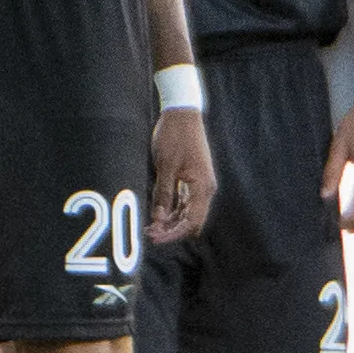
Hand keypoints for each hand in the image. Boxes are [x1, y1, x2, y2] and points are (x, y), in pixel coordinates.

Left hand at [149, 105, 215, 241]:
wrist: (182, 114)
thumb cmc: (175, 137)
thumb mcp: (165, 166)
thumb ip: (163, 194)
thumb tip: (158, 219)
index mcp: (202, 187)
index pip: (191, 221)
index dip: (173, 234)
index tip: (154, 238)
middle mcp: (204, 189)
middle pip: (191, 221)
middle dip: (172, 230)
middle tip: (149, 233)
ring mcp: (199, 185)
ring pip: (187, 213)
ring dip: (171, 222)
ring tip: (149, 226)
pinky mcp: (192, 179)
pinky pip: (184, 202)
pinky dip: (172, 210)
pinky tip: (157, 213)